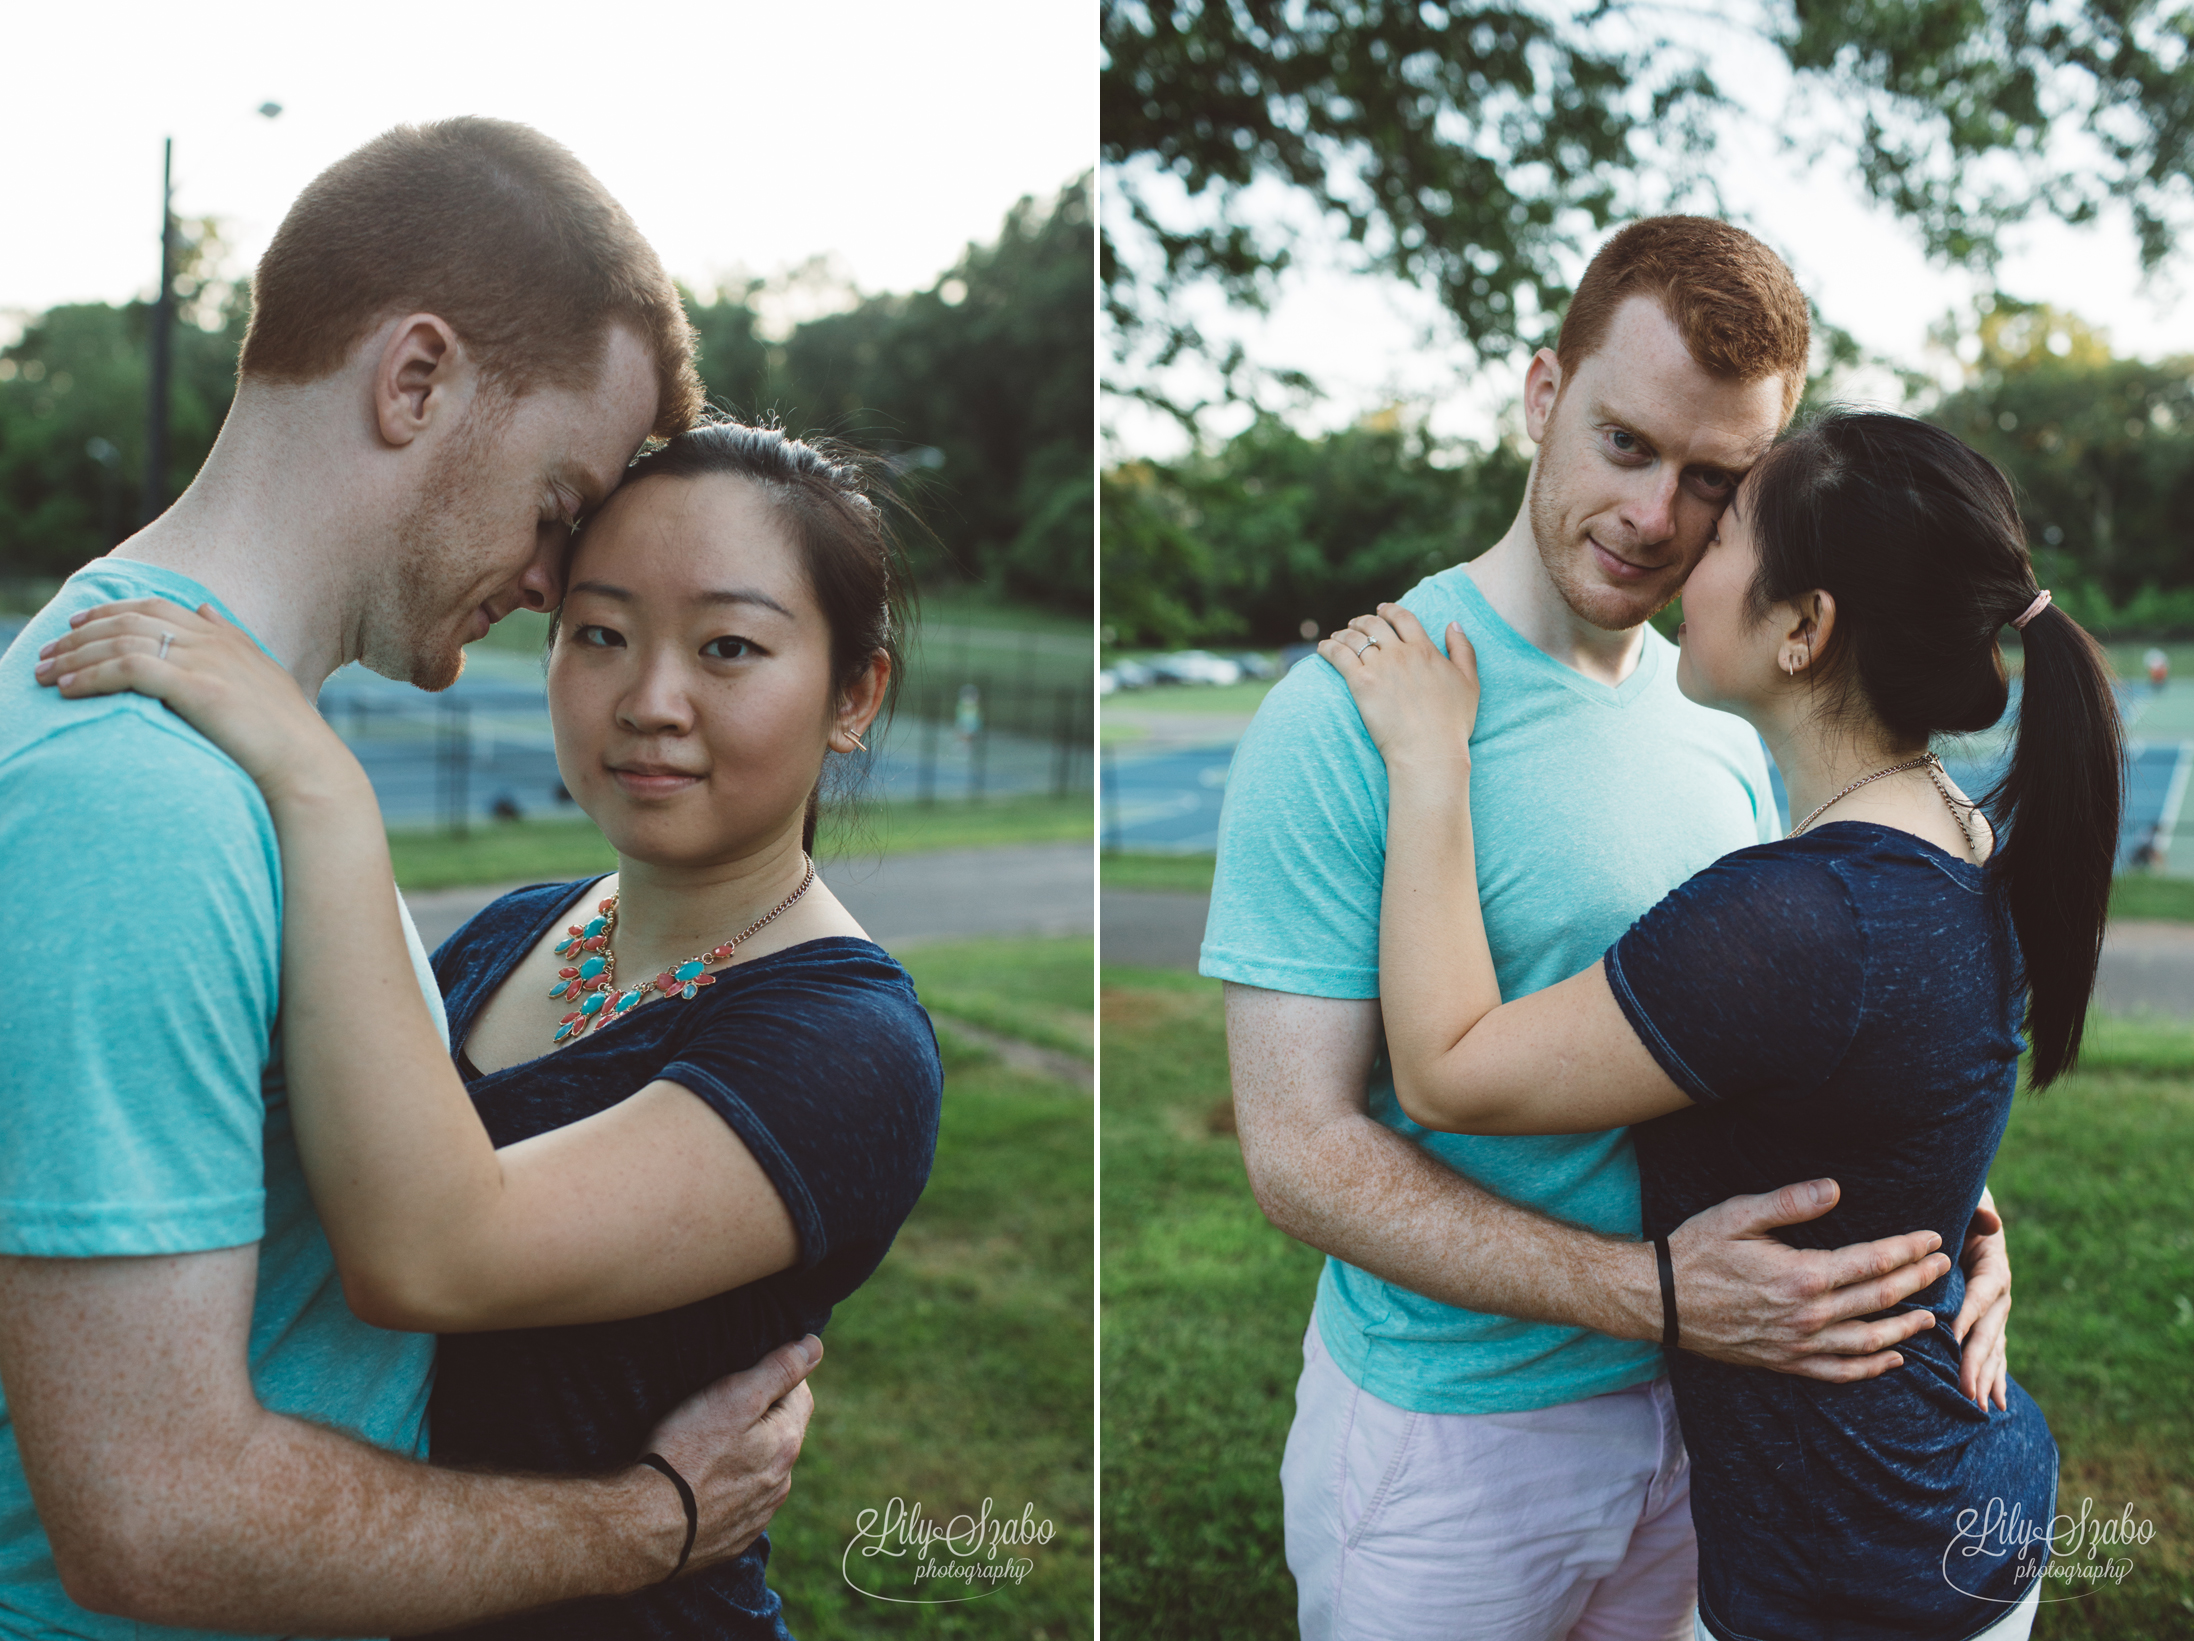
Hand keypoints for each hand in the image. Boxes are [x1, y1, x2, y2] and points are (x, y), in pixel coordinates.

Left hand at [33, 598, 351, 806]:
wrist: (306, 764)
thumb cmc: (285, 734)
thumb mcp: (261, 675)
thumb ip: (231, 640)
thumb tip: (205, 609)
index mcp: (226, 637)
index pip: (156, 607)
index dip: (111, 611)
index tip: (78, 625)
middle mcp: (213, 641)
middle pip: (130, 620)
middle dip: (80, 634)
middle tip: (46, 653)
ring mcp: (205, 662)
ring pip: (122, 641)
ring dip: (75, 656)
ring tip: (44, 674)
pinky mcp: (196, 687)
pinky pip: (128, 669)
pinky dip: (91, 676)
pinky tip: (68, 689)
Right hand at [642, 1335, 819, 1572]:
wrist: (647, 1529)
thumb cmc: (686, 1454)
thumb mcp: (734, 1397)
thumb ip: (779, 1370)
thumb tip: (815, 1346)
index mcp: (786, 1444)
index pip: (800, 1396)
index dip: (776, 1379)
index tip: (745, 1376)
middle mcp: (780, 1483)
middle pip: (781, 1435)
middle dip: (760, 1418)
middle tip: (720, 1408)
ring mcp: (758, 1514)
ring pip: (761, 1470)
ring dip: (745, 1455)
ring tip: (706, 1446)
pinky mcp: (733, 1538)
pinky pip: (739, 1503)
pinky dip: (727, 1489)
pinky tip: (700, 1483)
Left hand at [1317, 603, 1479, 770]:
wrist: (1429, 749)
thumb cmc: (1452, 723)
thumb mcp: (1470, 683)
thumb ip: (1463, 650)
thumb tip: (1453, 625)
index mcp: (1425, 650)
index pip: (1403, 618)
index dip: (1390, 610)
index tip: (1381, 608)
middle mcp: (1401, 653)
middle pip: (1375, 625)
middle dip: (1363, 620)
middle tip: (1355, 624)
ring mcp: (1379, 667)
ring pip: (1355, 638)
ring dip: (1344, 633)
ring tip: (1338, 636)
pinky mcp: (1360, 683)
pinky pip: (1339, 656)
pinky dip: (1328, 648)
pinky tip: (1323, 648)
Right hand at [1668, 1179, 1951, 1380]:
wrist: (1659, 1300)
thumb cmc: (1696, 1250)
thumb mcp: (1738, 1214)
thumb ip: (1789, 1202)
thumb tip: (1836, 1189)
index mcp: (1802, 1276)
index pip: (1872, 1262)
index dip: (1907, 1250)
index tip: (1932, 1238)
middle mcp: (1808, 1316)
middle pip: (1879, 1299)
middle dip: (1917, 1281)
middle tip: (1943, 1266)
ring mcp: (1798, 1344)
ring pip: (1868, 1341)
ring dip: (1905, 1328)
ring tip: (1930, 1315)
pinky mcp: (1785, 1362)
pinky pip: (1840, 1373)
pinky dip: (1872, 1368)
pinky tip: (1892, 1359)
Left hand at [1950, 1190, 2010, 1410]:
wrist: (1965, 1212)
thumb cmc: (1958, 1206)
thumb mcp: (1969, 1202)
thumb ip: (1977, 1212)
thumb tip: (1992, 1221)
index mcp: (1993, 1265)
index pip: (1982, 1293)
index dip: (1970, 1313)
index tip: (1953, 1335)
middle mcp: (1999, 1293)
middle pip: (1989, 1330)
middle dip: (1977, 1361)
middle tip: (1967, 1390)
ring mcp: (1996, 1310)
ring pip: (1993, 1347)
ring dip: (1986, 1377)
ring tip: (1980, 1405)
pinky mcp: (1989, 1321)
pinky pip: (1993, 1351)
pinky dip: (1994, 1376)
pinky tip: (1996, 1403)